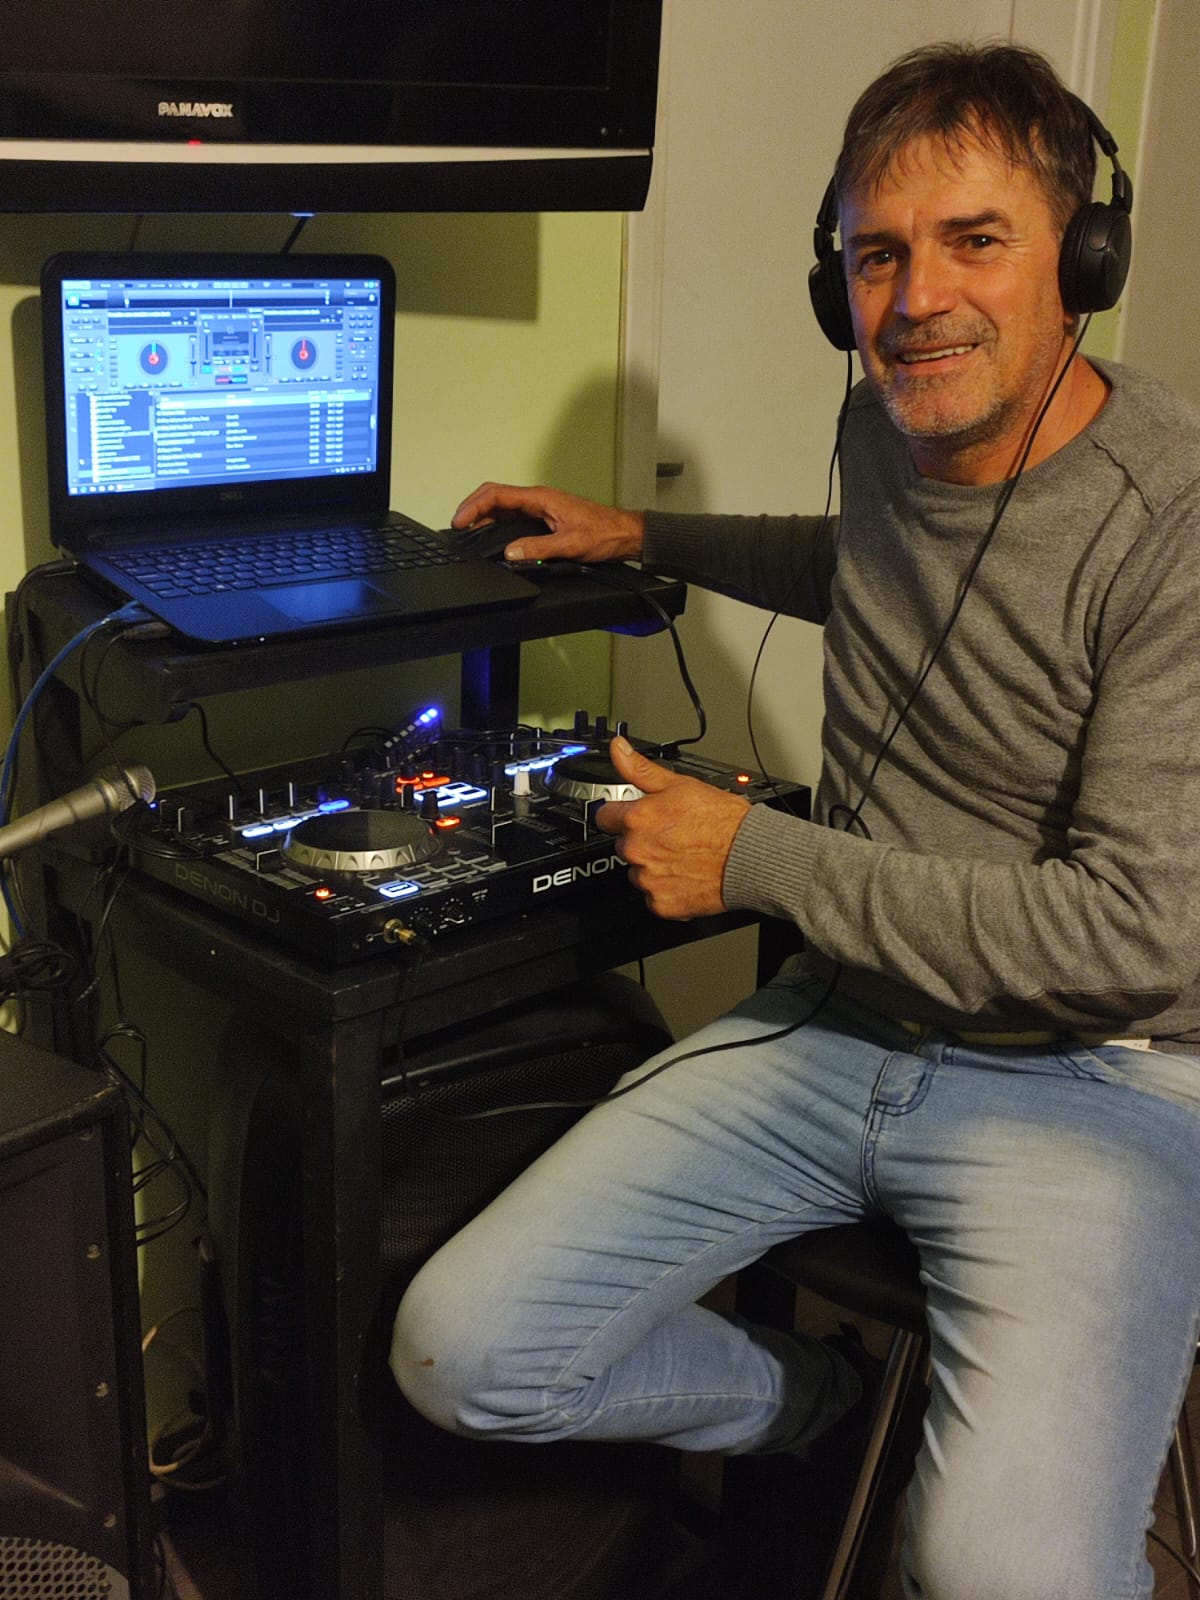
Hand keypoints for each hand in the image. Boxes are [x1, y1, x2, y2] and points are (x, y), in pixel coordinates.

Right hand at [452, 482, 644, 563]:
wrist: (624, 534)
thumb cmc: (604, 533)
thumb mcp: (571, 544)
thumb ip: (539, 549)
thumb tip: (511, 553)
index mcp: (541, 498)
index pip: (497, 495)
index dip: (474, 506)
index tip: (460, 521)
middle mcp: (537, 500)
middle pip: (494, 497)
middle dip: (471, 508)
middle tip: (456, 527)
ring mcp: (539, 509)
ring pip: (501, 507)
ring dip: (481, 517)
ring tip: (466, 532)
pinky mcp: (542, 519)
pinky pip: (512, 518)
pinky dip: (495, 524)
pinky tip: (488, 536)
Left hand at [595, 736, 750, 919]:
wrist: (749, 855)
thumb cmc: (722, 820)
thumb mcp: (680, 784)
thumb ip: (641, 769)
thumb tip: (618, 749)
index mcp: (637, 819)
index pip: (606, 817)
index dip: (622, 814)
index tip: (636, 816)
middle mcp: (637, 850)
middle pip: (624, 845)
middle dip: (642, 840)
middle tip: (671, 836)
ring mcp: (648, 879)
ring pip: (638, 871)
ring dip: (653, 866)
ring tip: (682, 856)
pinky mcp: (660, 903)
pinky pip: (653, 896)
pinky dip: (666, 889)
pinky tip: (685, 875)